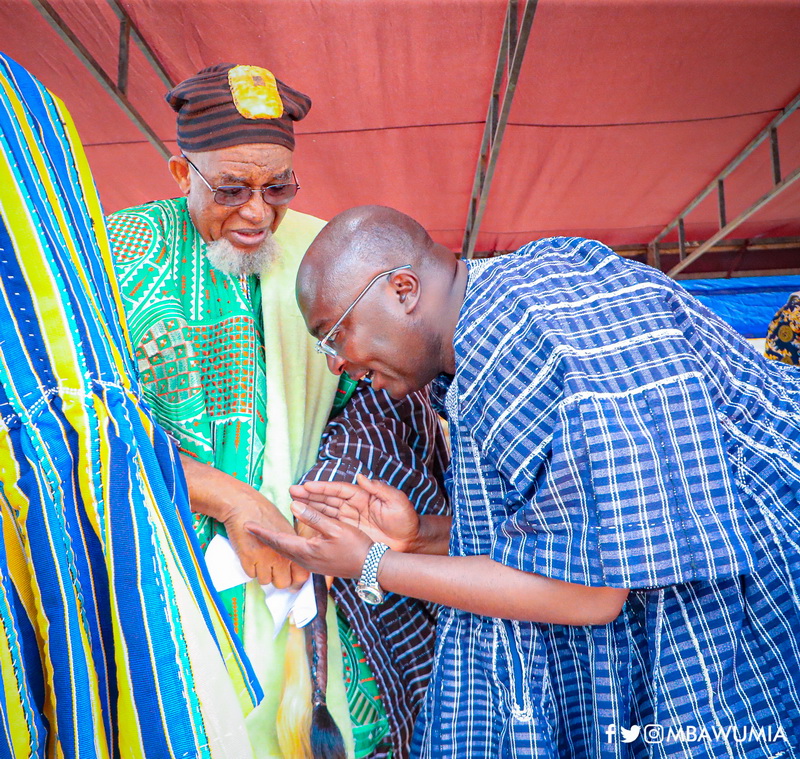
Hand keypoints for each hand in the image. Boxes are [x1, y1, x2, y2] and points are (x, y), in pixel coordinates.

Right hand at [223, 492, 309, 588]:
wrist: (244, 505)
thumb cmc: (265, 513)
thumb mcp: (286, 528)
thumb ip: (292, 546)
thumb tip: (294, 560)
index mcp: (293, 547)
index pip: (301, 576)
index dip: (296, 578)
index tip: (290, 575)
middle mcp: (281, 556)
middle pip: (283, 583)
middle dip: (278, 578)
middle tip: (273, 570)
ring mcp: (264, 559)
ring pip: (265, 581)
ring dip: (262, 573)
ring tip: (260, 560)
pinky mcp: (247, 559)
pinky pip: (251, 575)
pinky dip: (250, 568)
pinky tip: (251, 555)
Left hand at [246, 500, 374, 578]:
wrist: (370, 567)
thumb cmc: (356, 546)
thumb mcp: (336, 528)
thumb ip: (314, 517)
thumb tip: (293, 506)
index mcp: (306, 551)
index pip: (278, 540)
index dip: (262, 532)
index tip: (247, 525)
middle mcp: (305, 560)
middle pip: (279, 548)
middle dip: (264, 538)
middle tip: (250, 528)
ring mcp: (311, 565)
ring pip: (286, 553)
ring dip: (274, 543)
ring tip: (264, 534)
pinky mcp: (317, 565)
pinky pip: (295, 555)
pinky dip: (286, 547)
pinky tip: (286, 542)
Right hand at [289, 474, 420, 551]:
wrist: (411, 541)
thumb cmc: (406, 519)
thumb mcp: (397, 501)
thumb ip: (380, 488)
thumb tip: (362, 476)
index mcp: (363, 496)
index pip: (338, 490)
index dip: (322, 487)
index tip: (307, 485)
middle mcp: (354, 506)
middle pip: (328, 499)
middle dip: (310, 495)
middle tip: (292, 491)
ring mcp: (351, 520)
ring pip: (325, 512)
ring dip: (309, 507)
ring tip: (292, 503)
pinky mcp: (350, 533)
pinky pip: (330, 527)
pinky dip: (317, 523)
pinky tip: (304, 523)